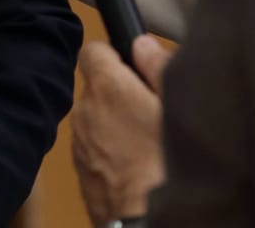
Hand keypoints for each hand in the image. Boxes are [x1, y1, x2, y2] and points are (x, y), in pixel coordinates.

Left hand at [70, 34, 171, 222]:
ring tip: (146, 144)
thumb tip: (142, 44)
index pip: (92, 50)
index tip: (131, 64)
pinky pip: (94, 151)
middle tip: (149, 109)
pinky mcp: (81, 174)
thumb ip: (157, 67)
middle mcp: (85, 113)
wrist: (150, 219)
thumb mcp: (176, 107)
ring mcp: (79, 146)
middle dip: (117, 93)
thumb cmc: (168, 165)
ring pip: (94, 122)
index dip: (112, 54)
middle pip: (95, 88)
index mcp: (107, 88)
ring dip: (113, 125)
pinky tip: (136, 166)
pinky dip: (110, 153)